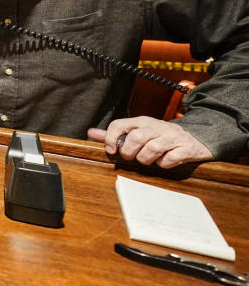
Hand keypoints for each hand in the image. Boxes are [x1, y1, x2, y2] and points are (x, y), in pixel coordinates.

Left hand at [87, 116, 211, 168]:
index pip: (119, 124)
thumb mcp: (138, 130)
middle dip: (130, 152)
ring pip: (152, 148)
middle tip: (132, 157)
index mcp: (142, 121)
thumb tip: (91, 133)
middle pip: (136, 137)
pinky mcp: (186, 148)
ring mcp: (172, 136)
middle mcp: (156, 126)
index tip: (111, 149)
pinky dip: (165, 163)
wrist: (195, 137)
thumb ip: (115, 133)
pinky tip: (164, 161)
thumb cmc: (161, 136)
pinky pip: (171, 158)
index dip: (110, 138)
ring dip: (146, 159)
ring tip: (148, 159)